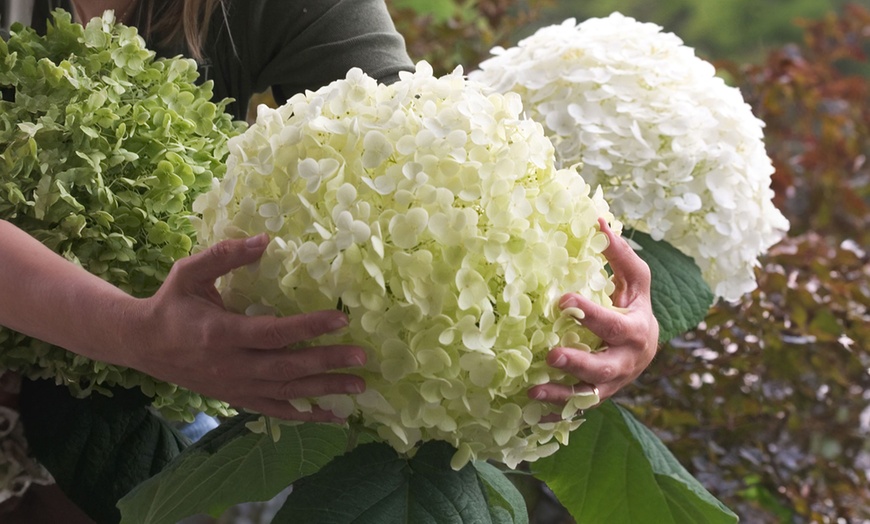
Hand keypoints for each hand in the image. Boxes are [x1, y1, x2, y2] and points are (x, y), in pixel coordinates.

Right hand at [120, 234, 365, 422]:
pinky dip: (305, 415)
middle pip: (287, 367)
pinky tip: (331, 415)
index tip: (341, 319)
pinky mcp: (236, 398)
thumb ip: (226, 255)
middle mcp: (231, 365)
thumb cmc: (171, 303)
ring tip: (359, 388)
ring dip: (325, 391)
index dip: (309, 327)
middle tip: (362, 358)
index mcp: (221, 333)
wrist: (142, 344)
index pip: (273, 333)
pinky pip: (275, 410)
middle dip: (327, 362)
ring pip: (287, 392)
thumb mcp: (190, 272)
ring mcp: (235, 386)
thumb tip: (265, 240)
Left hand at [529, 218, 658, 408]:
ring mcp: (612, 385)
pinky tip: (531, 416)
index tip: (563, 300)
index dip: (590, 313)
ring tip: (532, 393)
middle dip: (578, 364)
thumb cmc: (634, 307)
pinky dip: (556, 416)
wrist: (645, 349)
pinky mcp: (597, 397)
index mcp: (635, 331)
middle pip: (604, 368)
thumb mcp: (635, 281)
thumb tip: (597, 218)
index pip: (613, 324)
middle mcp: (625, 363)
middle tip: (550, 356)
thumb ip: (619, 255)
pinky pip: (577, 411)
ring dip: (561, 396)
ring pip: (588, 395)